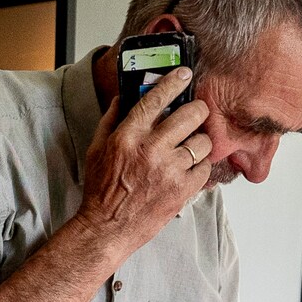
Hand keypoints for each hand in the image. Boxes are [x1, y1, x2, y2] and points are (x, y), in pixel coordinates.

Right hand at [74, 66, 213, 255]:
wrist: (107, 228)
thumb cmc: (101, 190)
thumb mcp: (96, 149)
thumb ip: (111, 120)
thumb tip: (124, 97)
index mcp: (128, 136)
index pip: (156, 99)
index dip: (174, 82)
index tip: (185, 74)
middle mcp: (151, 149)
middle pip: (191, 115)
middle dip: (198, 110)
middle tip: (196, 113)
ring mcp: (169, 170)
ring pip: (203, 142)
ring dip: (199, 141)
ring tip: (191, 146)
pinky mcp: (182, 190)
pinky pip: (205, 168)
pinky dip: (200, 166)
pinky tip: (189, 168)